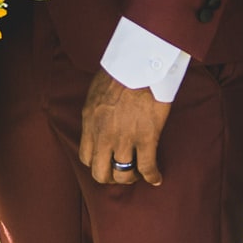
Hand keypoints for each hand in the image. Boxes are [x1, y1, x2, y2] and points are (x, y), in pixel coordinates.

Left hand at [78, 71, 170, 186]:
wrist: (139, 64)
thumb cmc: (119, 72)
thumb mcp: (95, 93)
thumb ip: (95, 112)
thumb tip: (98, 120)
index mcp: (90, 123)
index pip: (86, 158)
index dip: (97, 164)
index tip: (106, 162)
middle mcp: (104, 136)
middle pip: (101, 173)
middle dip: (111, 177)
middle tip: (121, 173)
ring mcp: (125, 139)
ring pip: (123, 174)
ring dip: (131, 177)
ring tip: (138, 173)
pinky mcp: (146, 138)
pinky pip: (147, 167)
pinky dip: (152, 176)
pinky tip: (157, 178)